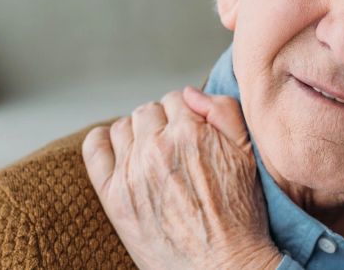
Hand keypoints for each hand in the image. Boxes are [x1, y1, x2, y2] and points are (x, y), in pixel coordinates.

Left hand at [82, 86, 280, 269]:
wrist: (222, 267)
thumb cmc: (240, 215)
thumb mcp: (248, 155)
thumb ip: (224, 111)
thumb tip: (191, 92)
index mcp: (191, 133)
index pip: (176, 99)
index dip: (185, 115)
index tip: (190, 134)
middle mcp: (157, 148)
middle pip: (148, 111)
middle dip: (161, 124)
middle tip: (174, 149)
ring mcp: (131, 172)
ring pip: (123, 127)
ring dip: (136, 134)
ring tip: (151, 155)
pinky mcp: (113, 197)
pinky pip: (95, 149)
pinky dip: (102, 142)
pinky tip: (117, 151)